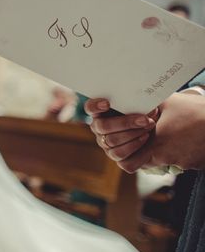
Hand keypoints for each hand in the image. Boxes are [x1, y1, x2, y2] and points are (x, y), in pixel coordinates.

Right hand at [86, 93, 204, 172]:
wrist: (162, 130)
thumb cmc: (149, 111)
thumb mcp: (145, 101)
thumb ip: (138, 97)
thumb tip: (141, 94)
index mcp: (102, 112)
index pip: (90, 108)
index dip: (95, 106)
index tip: (107, 103)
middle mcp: (100, 129)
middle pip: (103, 127)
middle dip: (125, 123)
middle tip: (145, 120)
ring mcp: (107, 145)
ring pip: (112, 143)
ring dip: (132, 136)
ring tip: (148, 130)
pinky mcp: (119, 158)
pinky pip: (122, 158)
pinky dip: (135, 149)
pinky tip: (145, 140)